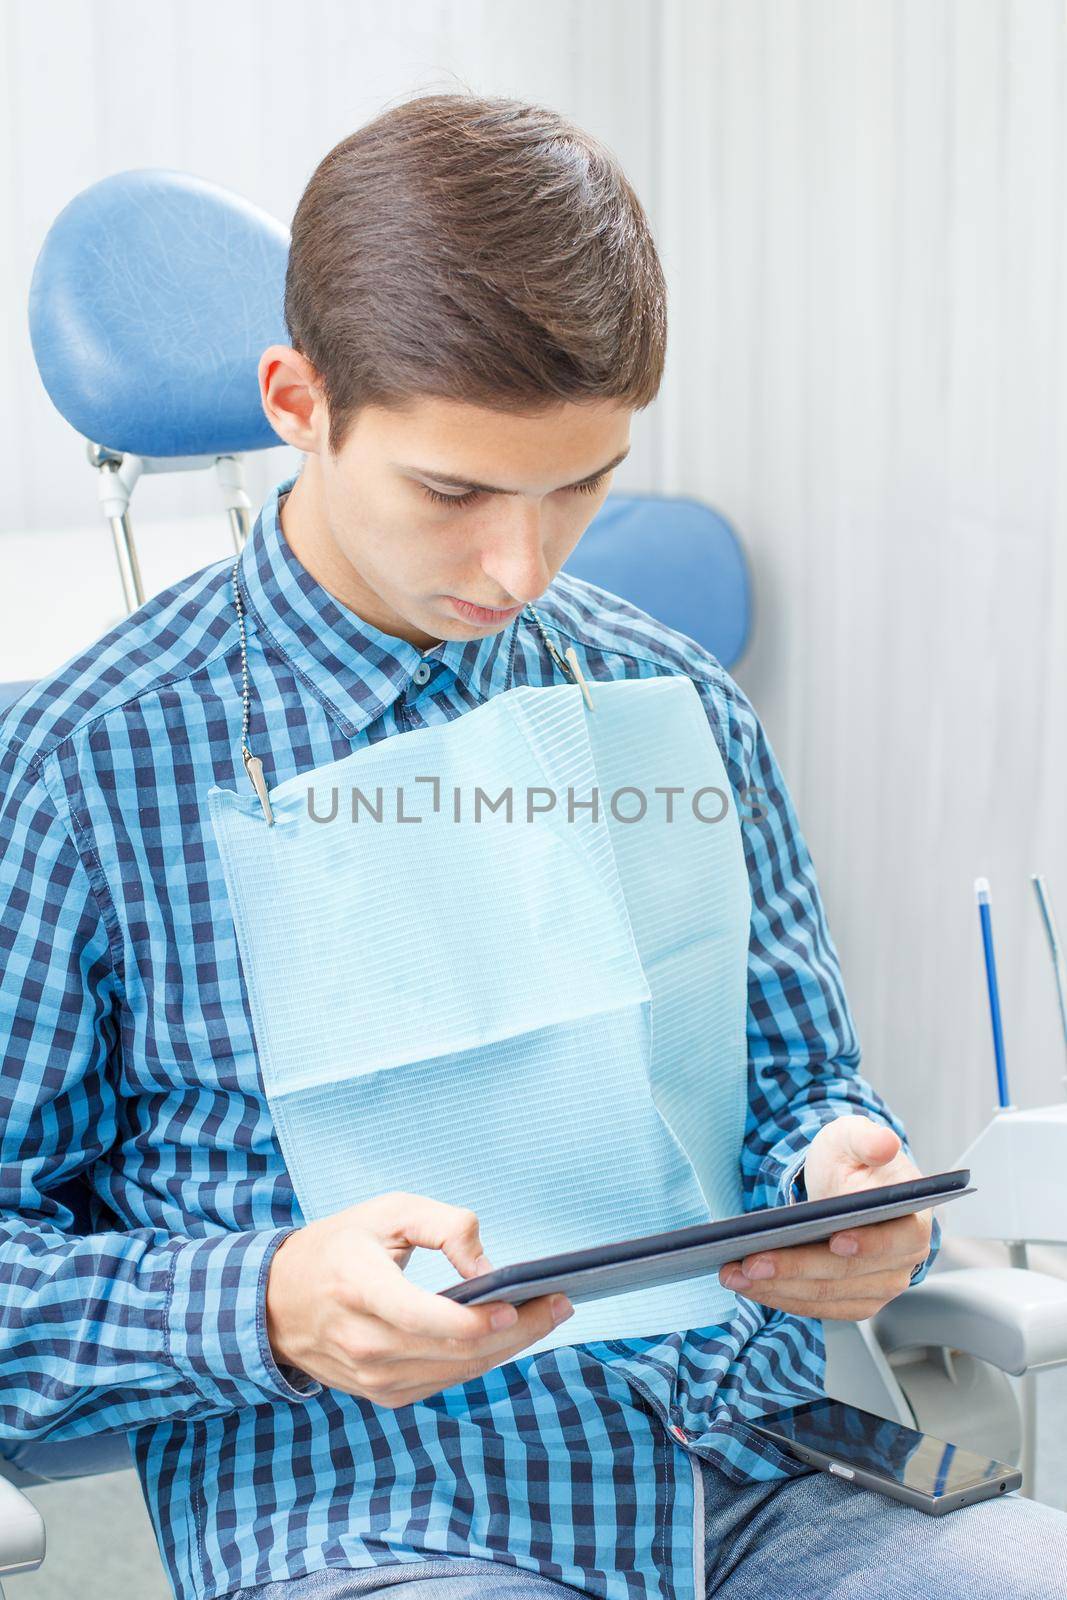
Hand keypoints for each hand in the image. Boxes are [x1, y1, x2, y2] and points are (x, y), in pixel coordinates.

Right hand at [265, 1191, 573, 1407]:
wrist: (277, 1301)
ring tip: (548, 1316)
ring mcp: (371, 1377)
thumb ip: (445, 1226)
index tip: (522, 1302)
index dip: (477, 1318)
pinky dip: (480, 1361)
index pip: (424, 1317)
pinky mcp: (382, 1395)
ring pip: (456, 1372)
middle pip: (454, 1350)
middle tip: (561, 1304)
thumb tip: (490, 1269)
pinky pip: (444, 1382)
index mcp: (357, 1288)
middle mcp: (362, 1342)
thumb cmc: (339, 1246)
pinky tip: (509, 1336)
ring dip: (508, 1348)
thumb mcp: (387, 1211)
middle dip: (517, 1331)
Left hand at [717, 1115, 932, 1320]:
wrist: (846, 1185)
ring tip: (734, 1274)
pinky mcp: (851, 1301)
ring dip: (777, 1289)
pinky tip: (747, 1284)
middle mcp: (901, 1265)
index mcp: (912, 1224)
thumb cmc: (854, 1161)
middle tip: (752, 1262)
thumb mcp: (855, 1137)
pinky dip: (779, 1297)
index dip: (869, 1244)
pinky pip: (814, 1306)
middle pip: (847, 1274)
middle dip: (796, 1268)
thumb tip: (885, 1144)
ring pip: (825, 1295)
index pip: (895, 1241)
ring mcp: (877, 1289)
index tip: (835, 1240)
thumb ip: (868, 1139)